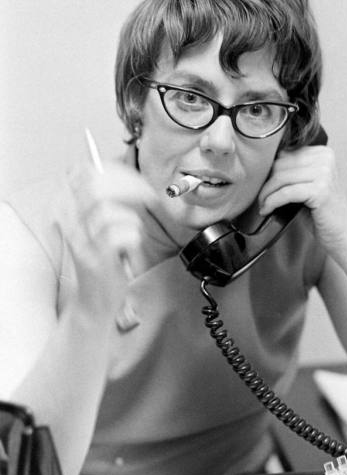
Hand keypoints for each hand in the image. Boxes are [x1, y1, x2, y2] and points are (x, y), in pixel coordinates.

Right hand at [57, 161, 163, 316]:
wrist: (94, 305)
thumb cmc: (104, 266)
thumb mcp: (100, 231)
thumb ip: (108, 205)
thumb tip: (128, 180)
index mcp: (71, 212)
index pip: (80, 173)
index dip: (109, 169)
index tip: (133, 176)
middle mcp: (72, 225)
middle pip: (94, 187)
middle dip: (129, 188)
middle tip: (147, 198)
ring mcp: (82, 242)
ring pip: (109, 212)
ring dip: (131, 221)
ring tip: (133, 237)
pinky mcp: (96, 259)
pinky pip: (121, 235)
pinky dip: (133, 241)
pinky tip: (129, 253)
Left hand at [258, 144, 346, 266]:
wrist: (344, 235)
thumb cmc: (323, 213)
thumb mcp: (307, 185)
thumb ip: (291, 171)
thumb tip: (260, 167)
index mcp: (322, 153)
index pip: (284, 153)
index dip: (268, 170)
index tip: (259, 185)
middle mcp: (325, 158)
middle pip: (280, 164)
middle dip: (264, 182)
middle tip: (258, 198)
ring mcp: (324, 173)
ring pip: (280, 177)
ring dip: (266, 193)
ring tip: (262, 205)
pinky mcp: (320, 190)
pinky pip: (286, 192)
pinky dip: (272, 202)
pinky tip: (267, 210)